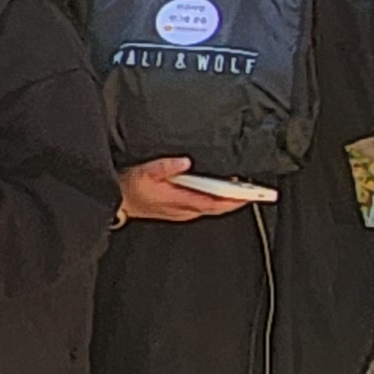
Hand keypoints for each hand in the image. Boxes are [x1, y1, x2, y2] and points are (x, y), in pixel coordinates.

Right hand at [117, 156, 247, 222]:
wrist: (116, 201)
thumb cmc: (129, 189)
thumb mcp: (143, 172)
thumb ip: (165, 167)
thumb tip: (185, 161)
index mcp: (180, 201)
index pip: (215, 203)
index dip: (235, 199)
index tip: (251, 194)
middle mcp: (185, 209)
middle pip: (219, 208)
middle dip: (238, 200)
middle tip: (257, 191)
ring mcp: (183, 211)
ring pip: (213, 208)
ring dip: (228, 200)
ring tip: (243, 189)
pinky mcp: (179, 210)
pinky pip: (204, 207)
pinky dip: (216, 200)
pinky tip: (219, 192)